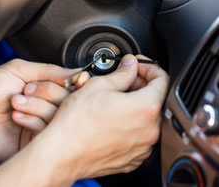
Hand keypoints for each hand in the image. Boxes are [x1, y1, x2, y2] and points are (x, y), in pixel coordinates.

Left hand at [10, 72, 89, 148]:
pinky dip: (32, 121)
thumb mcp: (18, 70)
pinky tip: (17, 116)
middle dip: (50, 93)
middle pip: (69, 104)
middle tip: (28, 89)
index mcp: (43, 92)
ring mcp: (40, 128)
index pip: (70, 89)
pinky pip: (46, 135)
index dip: (75, 84)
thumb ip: (49, 71)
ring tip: (17, 102)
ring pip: (59, 119)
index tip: (78, 81)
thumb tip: (76, 72)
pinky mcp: (33, 145)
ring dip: (38, 107)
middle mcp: (45, 110)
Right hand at [36, 54, 168, 178]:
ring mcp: (141, 148)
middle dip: (139, 86)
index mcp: (145, 108)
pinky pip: (137, 137)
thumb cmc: (76, 123)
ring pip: (145, 119)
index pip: (162, 79)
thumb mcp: (98, 85)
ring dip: (134, 107)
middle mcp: (149, 131)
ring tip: (111, 102)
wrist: (62, 153)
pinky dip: (129, 126)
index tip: (137, 65)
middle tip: (120, 81)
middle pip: (154, 99)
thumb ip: (121, 73)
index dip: (148, 67)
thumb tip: (130, 66)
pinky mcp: (132, 159)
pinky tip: (110, 120)